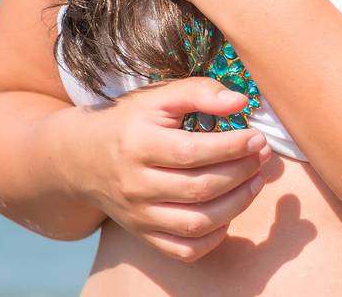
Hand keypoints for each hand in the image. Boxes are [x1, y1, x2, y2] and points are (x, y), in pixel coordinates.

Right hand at [62, 77, 272, 262]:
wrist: (79, 158)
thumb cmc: (129, 122)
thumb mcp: (158, 97)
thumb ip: (199, 92)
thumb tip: (240, 102)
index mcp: (137, 145)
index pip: (191, 152)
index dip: (231, 147)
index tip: (257, 137)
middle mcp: (135, 185)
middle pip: (199, 189)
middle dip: (241, 172)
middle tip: (261, 155)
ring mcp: (138, 215)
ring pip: (196, 223)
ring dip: (236, 204)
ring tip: (255, 180)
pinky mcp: (143, 235)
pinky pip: (183, 250)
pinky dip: (213, 238)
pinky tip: (230, 212)